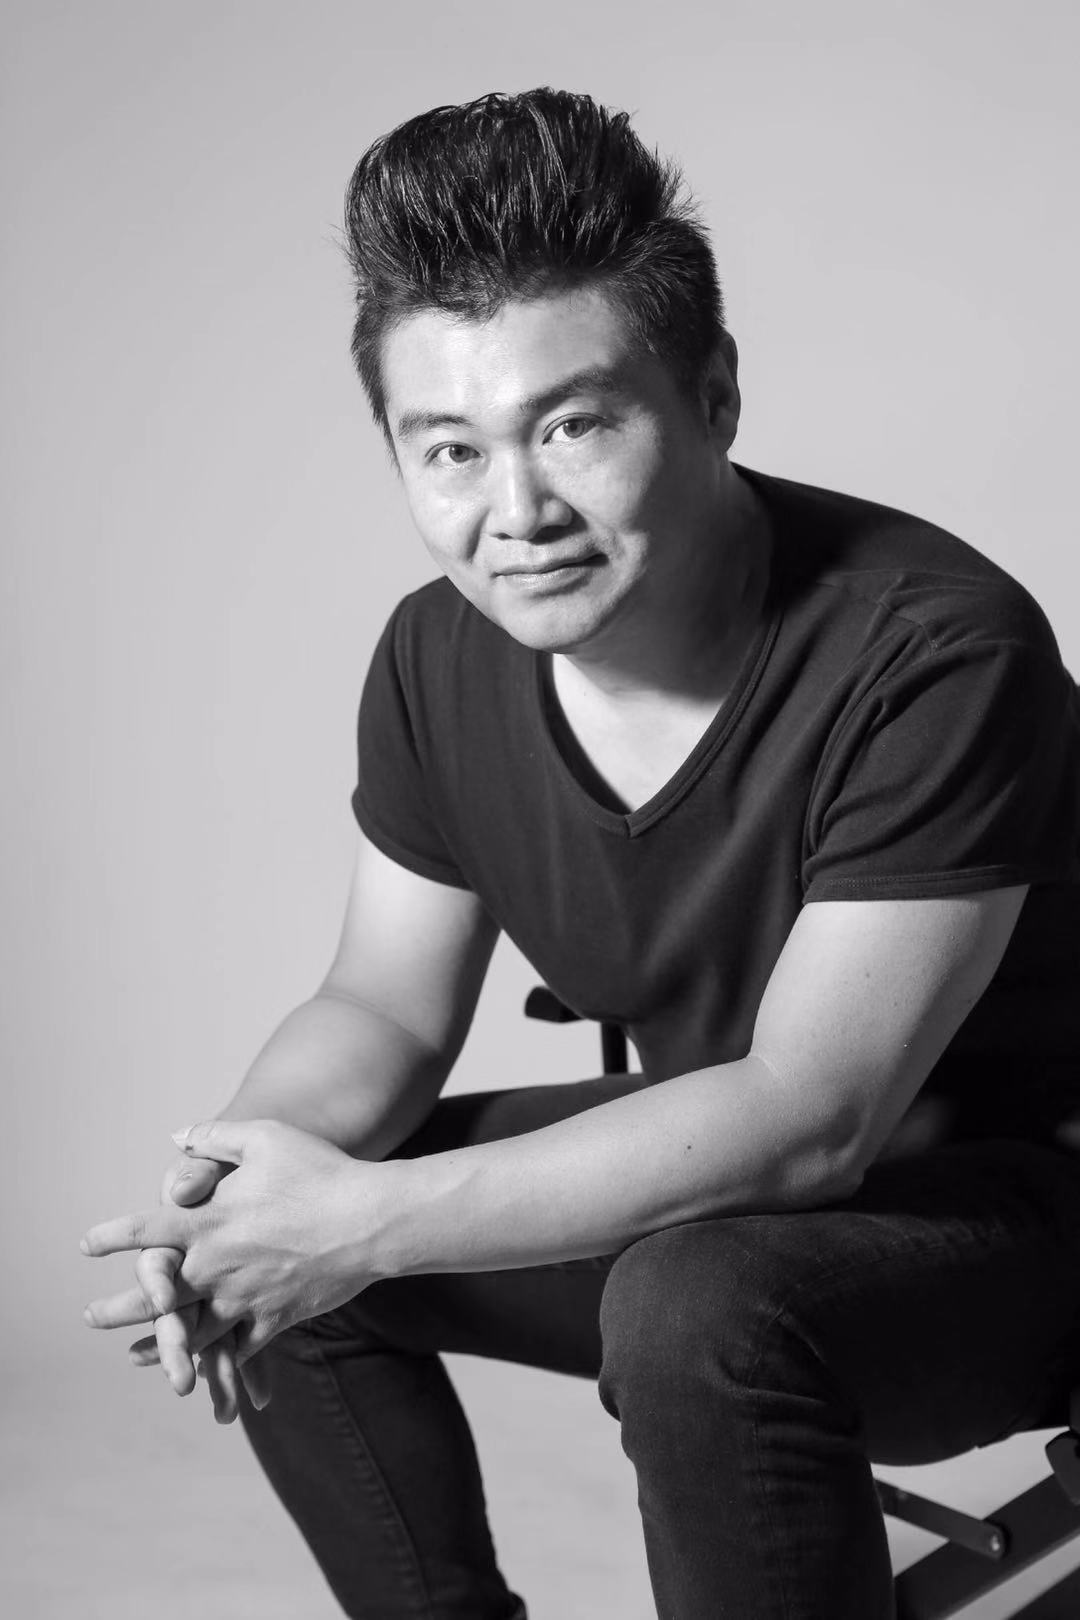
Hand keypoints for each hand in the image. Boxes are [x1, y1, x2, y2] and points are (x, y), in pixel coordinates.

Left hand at [82, 1119, 381, 1371]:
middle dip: (117, 1310)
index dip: (110, 1238)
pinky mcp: (274, 1320)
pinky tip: (201, 1367)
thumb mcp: (266, 1138)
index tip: (86, 1245)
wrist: (371, 1221)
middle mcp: (216, 1265)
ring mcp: (243, 1298)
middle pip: (152, 1296)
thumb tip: (177, 1138)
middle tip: (90, 1317)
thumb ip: (216, 1136)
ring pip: (189, 1333)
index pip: (143, 1231)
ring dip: (157, 1346)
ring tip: (133, 1357)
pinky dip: (216, 1361)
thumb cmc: (320, 1170)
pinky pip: (237, 1349)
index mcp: (207, 1220)